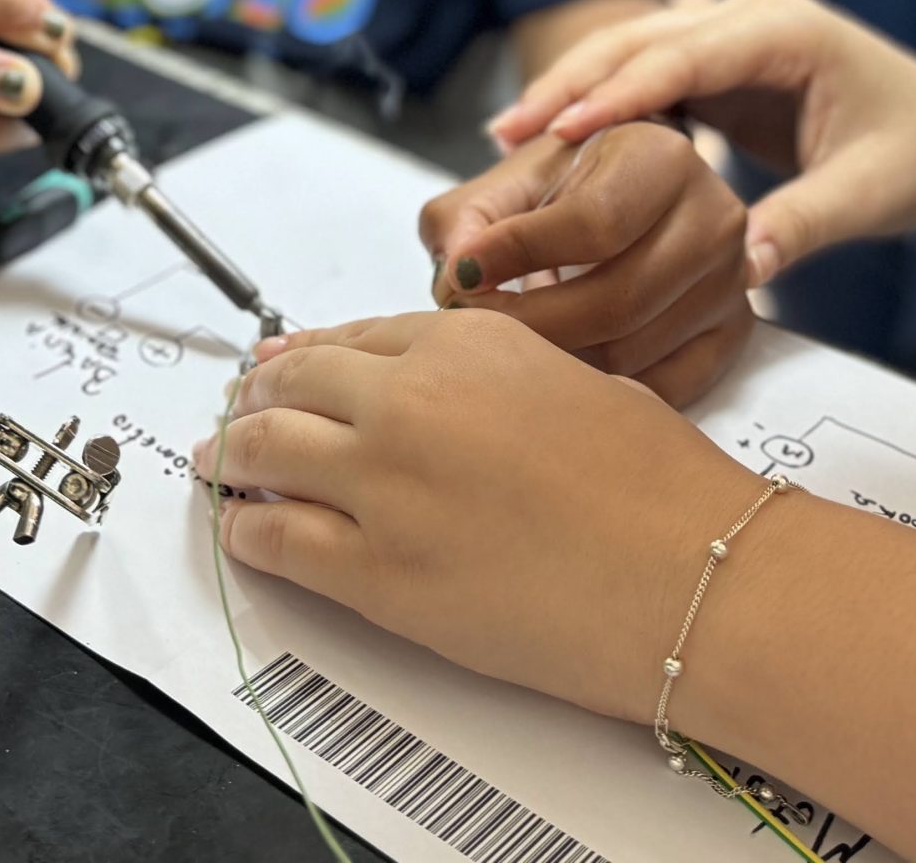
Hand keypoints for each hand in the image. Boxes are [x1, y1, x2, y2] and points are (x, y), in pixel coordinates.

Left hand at [196, 310, 762, 722]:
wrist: (695, 577)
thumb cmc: (662, 487)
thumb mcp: (580, 383)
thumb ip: (499, 379)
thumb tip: (459, 401)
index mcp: (465, 339)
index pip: (354, 337)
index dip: (307, 354)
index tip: (283, 363)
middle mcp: (408, 398)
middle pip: (294, 385)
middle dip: (257, 396)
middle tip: (239, 410)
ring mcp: (382, 485)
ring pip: (265, 452)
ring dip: (234, 454)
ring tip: (220, 461)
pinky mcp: (375, 573)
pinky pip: (277, 541)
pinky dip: (246, 532)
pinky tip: (238, 531)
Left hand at [420, 125, 752, 404]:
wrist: (623, 203)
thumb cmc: (560, 191)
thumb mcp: (508, 184)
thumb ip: (467, 220)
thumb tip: (457, 274)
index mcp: (661, 156)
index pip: (592, 223)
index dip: (518, 255)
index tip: (461, 275)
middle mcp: (714, 215)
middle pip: (618, 299)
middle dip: (531, 323)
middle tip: (474, 330)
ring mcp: (733, 280)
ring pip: (636, 350)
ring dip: (560, 359)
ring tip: (514, 344)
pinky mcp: (734, 331)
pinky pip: (666, 388)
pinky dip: (602, 393)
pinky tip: (560, 371)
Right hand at [488, 0, 915, 287]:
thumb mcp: (875, 194)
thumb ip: (804, 224)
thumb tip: (732, 269)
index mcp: (787, 31)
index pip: (683, 56)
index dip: (618, 92)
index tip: (558, 129)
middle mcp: (751, 20)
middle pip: (640, 40)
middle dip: (571, 82)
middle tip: (505, 133)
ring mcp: (733, 40)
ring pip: (634, 54)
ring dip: (575, 91)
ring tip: (510, 140)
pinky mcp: (723, 71)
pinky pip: (649, 82)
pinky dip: (603, 108)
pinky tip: (559, 149)